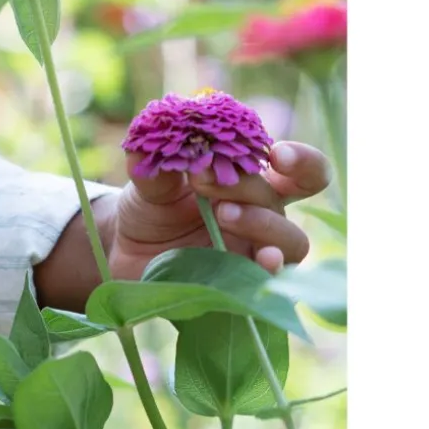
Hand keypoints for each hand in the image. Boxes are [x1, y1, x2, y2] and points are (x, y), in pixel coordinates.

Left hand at [110, 140, 333, 281]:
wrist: (127, 252)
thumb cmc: (151, 208)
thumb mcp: (150, 184)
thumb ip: (158, 167)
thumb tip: (150, 144)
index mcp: (250, 184)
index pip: (299, 172)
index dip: (301, 162)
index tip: (278, 155)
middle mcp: (263, 217)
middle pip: (278, 199)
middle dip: (246, 184)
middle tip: (202, 178)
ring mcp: (256, 253)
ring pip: (291, 241)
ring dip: (261, 223)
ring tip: (223, 214)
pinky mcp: (245, 285)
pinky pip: (270, 281)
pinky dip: (269, 270)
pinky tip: (263, 259)